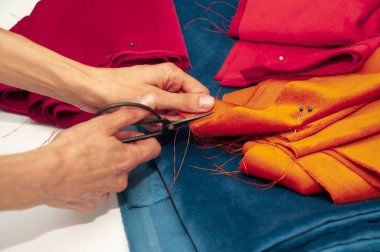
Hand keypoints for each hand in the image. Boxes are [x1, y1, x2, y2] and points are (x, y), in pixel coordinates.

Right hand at [39, 93, 159, 210]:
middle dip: (121, 149)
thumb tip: (149, 102)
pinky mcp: (90, 202)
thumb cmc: (72, 149)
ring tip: (88, 154)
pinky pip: (97, 189)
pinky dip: (92, 180)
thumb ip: (129, 114)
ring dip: (106, 165)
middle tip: (104, 140)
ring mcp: (105, 193)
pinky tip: (79, 171)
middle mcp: (121, 180)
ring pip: (113, 176)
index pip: (153, 149)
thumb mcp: (102, 124)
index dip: (148, 139)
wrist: (44, 175)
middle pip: (130, 162)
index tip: (139, 134)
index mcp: (127, 160)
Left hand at [65, 63, 214, 115]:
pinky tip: (143, 122)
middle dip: (178, 115)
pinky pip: (159, 115)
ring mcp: (157, 93)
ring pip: (172, 112)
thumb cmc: (119, 90)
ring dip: (165, 120)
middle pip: (186, 103)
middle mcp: (167, 83)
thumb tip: (210, 103)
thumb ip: (183, 102)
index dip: (200, 107)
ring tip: (149, 119)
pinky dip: (154, 121)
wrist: (89, 91)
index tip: (197, 123)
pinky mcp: (148, 102)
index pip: (198, 92)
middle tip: (165, 120)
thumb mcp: (154, 98)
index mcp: (172, 75)